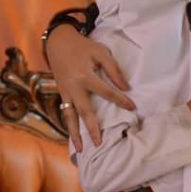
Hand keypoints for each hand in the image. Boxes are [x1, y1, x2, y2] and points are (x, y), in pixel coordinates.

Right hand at [47, 25, 135, 149]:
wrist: (58, 42)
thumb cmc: (83, 47)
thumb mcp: (101, 52)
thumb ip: (113, 70)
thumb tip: (126, 87)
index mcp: (85, 76)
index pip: (106, 92)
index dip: (120, 100)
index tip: (132, 107)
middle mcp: (73, 87)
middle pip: (84, 111)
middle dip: (92, 128)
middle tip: (100, 143)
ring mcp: (65, 92)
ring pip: (70, 116)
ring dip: (75, 133)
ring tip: (81, 149)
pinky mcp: (61, 93)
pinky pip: (65, 112)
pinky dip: (69, 125)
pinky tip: (74, 137)